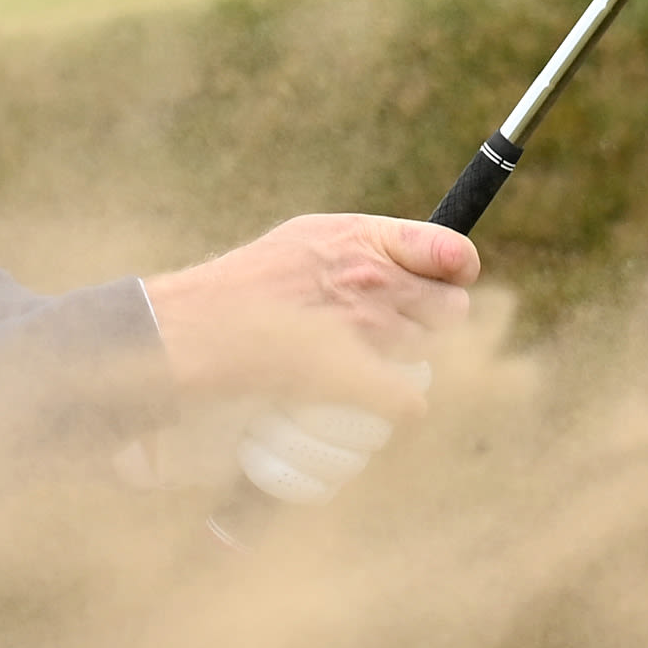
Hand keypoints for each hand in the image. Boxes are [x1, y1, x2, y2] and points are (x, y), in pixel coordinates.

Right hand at [140, 213, 475, 420]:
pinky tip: (365, 405)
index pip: (452, 252)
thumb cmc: (241, 291)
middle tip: (382, 335)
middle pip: (448, 310)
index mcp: (361, 239)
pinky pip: (409, 402)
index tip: (445, 283)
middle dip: (423, 323)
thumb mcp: (305, 241)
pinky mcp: (356, 379)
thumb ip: (360, 246)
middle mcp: (372, 278)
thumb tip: (407, 263)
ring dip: (397, 366)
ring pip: (424, 357)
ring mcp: (367, 329)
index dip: (453, 272)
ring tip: (353, 368)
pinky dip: (394, 409)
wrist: (194, 331)